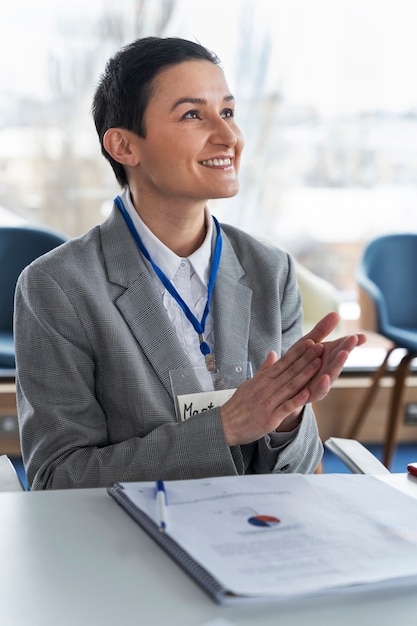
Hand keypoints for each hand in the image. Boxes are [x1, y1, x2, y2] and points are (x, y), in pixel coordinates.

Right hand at [220, 312, 365, 445]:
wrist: (225, 425)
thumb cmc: (238, 405)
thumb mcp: (250, 383)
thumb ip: (264, 369)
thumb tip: (273, 353)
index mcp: (263, 380)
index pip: (283, 362)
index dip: (297, 352)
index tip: (310, 342)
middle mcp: (266, 388)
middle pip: (289, 371)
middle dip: (306, 358)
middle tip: (320, 347)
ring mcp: (269, 402)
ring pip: (290, 386)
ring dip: (305, 374)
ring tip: (319, 363)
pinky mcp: (270, 418)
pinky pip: (286, 407)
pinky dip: (297, 400)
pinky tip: (308, 392)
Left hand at [300, 312, 365, 402]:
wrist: (281, 387)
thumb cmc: (297, 363)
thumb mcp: (306, 343)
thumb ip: (321, 330)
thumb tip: (336, 313)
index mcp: (327, 356)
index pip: (341, 346)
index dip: (351, 341)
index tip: (362, 336)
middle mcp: (327, 369)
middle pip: (338, 359)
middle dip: (346, 349)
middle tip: (353, 339)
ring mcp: (320, 383)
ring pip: (331, 374)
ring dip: (338, 365)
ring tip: (344, 354)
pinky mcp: (311, 396)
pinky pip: (318, 392)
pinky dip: (322, 386)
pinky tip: (325, 378)